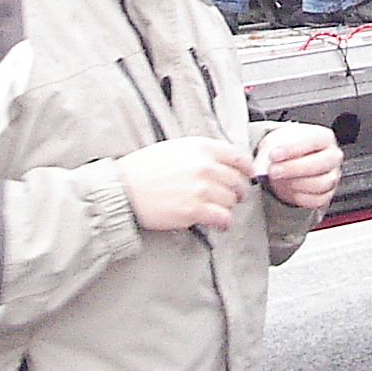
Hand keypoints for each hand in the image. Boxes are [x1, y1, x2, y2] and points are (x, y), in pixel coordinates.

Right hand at [115, 137, 252, 231]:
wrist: (124, 189)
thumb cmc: (144, 169)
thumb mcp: (174, 148)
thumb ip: (200, 153)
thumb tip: (220, 164)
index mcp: (200, 147)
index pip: (237, 156)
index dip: (246, 168)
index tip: (247, 175)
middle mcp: (204, 165)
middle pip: (236, 180)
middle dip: (238, 191)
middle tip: (234, 197)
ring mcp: (200, 188)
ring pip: (231, 200)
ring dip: (228, 207)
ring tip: (219, 210)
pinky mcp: (194, 209)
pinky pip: (223, 217)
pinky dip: (224, 222)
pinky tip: (219, 223)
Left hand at [256, 123, 342, 211]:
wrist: (292, 160)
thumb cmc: (289, 147)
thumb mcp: (279, 139)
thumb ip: (273, 147)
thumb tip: (262, 162)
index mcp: (324, 137)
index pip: (313, 141)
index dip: (292, 149)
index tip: (274, 154)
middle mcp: (332, 156)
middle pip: (320, 164)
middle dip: (293, 168)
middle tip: (273, 170)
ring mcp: (332, 176)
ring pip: (320, 184)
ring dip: (295, 184)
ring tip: (279, 180)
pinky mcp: (327, 194)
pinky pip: (317, 200)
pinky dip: (301, 198)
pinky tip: (288, 190)